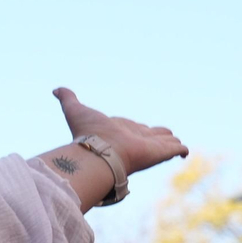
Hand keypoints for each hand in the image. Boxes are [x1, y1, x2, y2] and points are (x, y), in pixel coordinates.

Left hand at [54, 88, 187, 175]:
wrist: (99, 153)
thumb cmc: (88, 133)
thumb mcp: (75, 110)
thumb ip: (67, 98)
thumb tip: (56, 90)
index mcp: (120, 130)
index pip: (133, 128)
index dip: (137, 128)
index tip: (140, 130)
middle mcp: (135, 138)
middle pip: (152, 135)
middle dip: (158, 135)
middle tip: (165, 138)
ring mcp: (149, 146)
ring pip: (166, 141)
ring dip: (171, 142)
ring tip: (176, 145)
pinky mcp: (161, 152)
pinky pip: (177, 150)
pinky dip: (182, 150)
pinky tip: (184, 152)